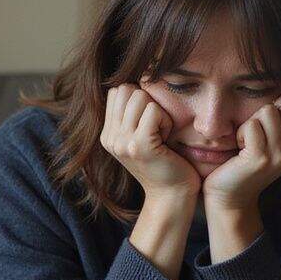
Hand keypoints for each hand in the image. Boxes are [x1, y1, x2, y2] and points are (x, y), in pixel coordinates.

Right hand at [100, 84, 200, 200]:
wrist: (172, 196)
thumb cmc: (165, 163)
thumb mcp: (141, 138)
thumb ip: (132, 116)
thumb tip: (136, 83)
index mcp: (108, 135)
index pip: (117, 91)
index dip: (138, 99)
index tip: (149, 123)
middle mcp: (110, 138)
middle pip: (125, 89)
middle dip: (147, 101)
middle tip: (157, 127)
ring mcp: (122, 142)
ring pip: (139, 97)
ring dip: (157, 111)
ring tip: (162, 133)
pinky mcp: (139, 146)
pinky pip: (153, 110)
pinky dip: (166, 120)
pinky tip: (167, 138)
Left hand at [201, 92, 280, 210]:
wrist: (230, 196)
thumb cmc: (246, 162)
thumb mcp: (273, 140)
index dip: (279, 107)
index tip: (268, 131)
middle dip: (267, 110)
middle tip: (257, 133)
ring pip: (268, 110)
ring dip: (252, 122)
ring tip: (248, 142)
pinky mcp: (261, 158)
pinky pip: (252, 125)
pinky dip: (242, 132)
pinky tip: (240, 149)